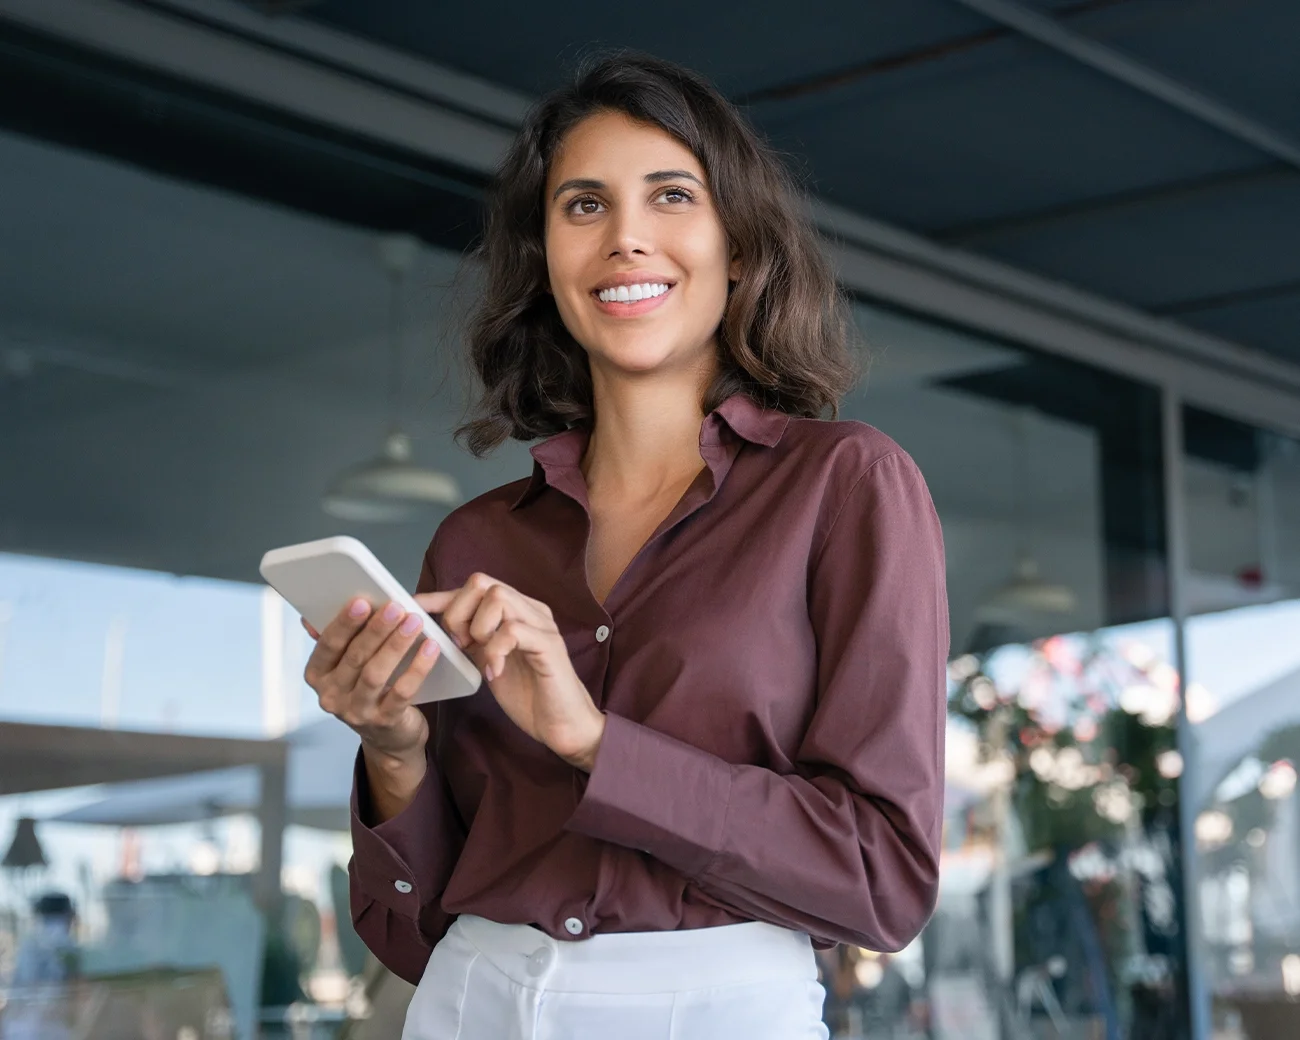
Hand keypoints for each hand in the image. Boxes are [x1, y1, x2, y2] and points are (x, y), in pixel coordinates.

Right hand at [301, 598, 439, 763]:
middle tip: (395, 607)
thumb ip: (336, 641)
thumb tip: (310, 618)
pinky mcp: (384, 721)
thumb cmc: (368, 690)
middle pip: (354, 657)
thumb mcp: (346, 667)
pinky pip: (402, 692)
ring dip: (396, 645)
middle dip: (376, 630)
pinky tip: (431, 649)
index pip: (327, 646)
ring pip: (375, 674)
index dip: (344, 623)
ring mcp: (357, 712)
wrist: (389, 738)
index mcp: (318, 676)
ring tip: (414, 622)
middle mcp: (331, 696)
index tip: (362, 601)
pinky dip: (417, 668)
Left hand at [416, 572, 604, 770]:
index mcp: (516, 610)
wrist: (563, 724)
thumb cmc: (528, 694)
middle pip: (482, 582)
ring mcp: (542, 624)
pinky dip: (495, 650)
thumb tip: (435, 624)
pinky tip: (495, 672)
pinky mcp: (549, 645)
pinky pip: (513, 630)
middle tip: (462, 645)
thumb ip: (471, 639)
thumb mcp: (489, 660)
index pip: (473, 588)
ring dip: (479, 628)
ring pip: (498, 598)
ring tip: (481, 655)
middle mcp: (530, 609)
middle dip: (460, 612)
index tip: (411, 606)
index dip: (440, 596)